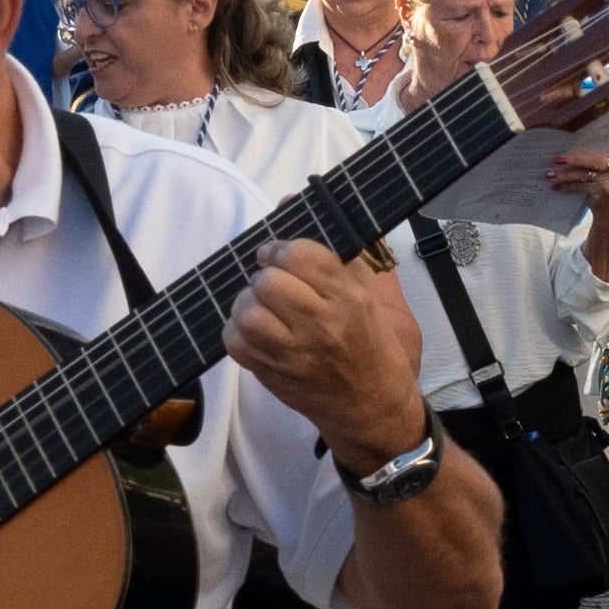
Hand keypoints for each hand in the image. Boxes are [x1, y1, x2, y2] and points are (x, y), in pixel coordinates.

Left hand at [223, 240, 426, 456]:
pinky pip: (236, 343)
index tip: (279, 252)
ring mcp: (295, 355)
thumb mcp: (365, 293)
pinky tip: (254, 328)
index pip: (302, 256)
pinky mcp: (274, 375)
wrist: (371, 405)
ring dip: (249, 301)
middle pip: (270, 282)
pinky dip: (237, 330)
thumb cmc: (370, 344)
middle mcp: (321, 326)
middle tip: (271, 277)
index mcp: (349, 299)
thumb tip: (289, 204)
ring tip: (261, 303)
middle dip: (265, 273)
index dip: (282, 247)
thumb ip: (331, 252)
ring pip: (248, 313)